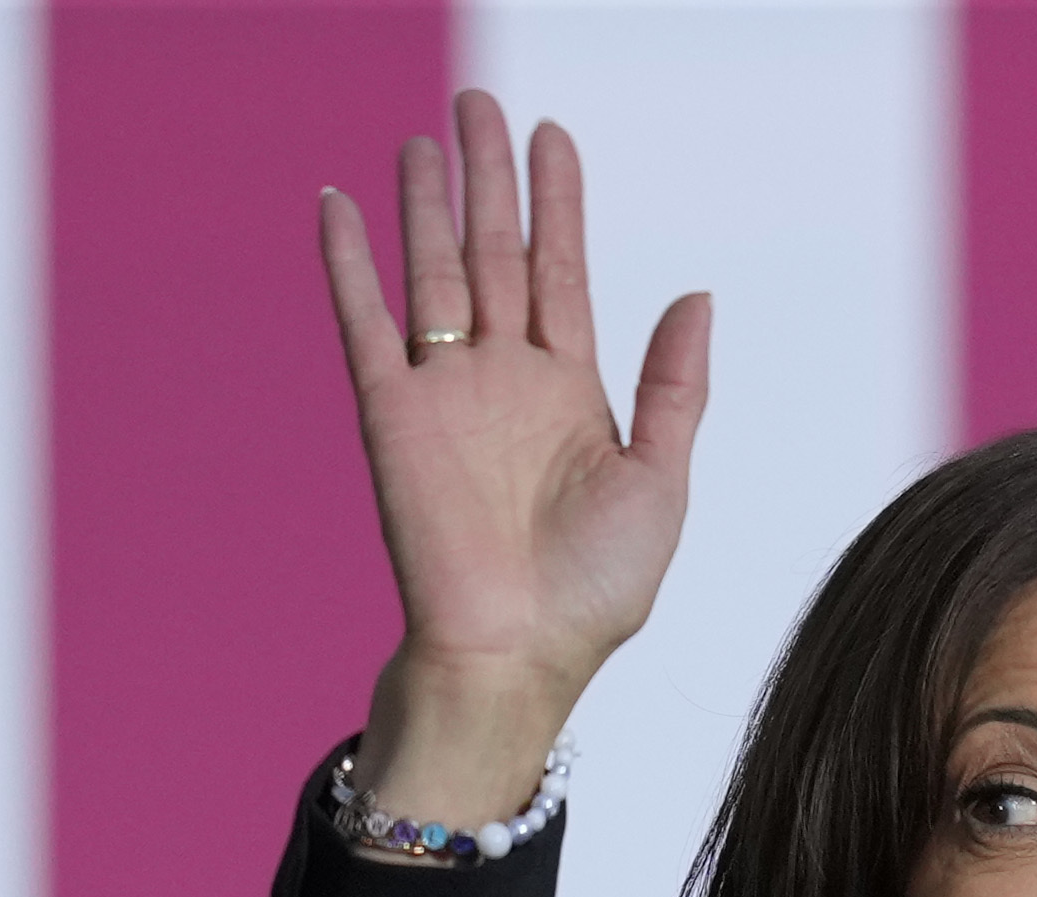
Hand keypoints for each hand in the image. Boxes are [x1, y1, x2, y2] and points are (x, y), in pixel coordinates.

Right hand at [318, 93, 708, 824]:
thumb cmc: (594, 592)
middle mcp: (504, 380)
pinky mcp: (390, 414)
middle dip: (490, 178)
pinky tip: (340, 205)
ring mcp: (444, 392)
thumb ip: (675, 386)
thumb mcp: (661, 481)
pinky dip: (349, 263)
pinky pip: (364, 321)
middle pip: (495, 252)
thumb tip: (697, 293)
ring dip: (427, 203)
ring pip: (433, 270)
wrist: (517, 653)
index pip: (561, 272)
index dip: (557, 203)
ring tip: (424, 138)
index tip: (552, 135)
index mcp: (571, 394)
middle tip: (480, 102)